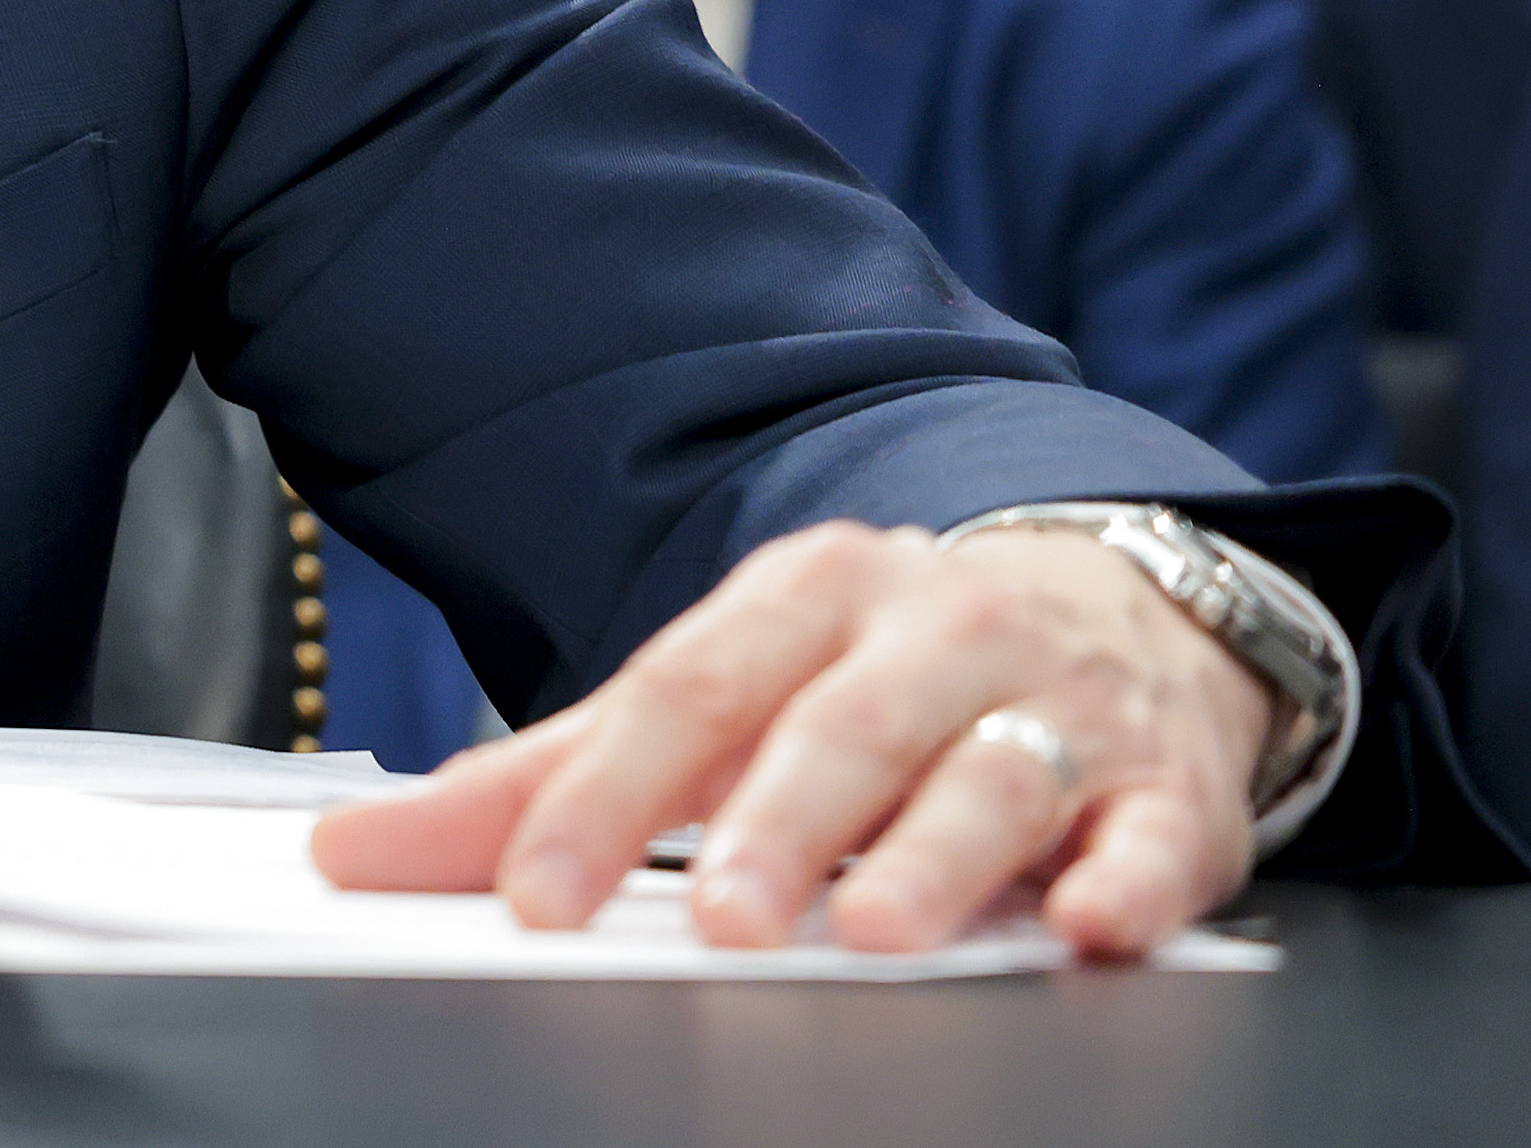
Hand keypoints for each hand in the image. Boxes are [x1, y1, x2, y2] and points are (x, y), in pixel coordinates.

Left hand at [308, 518, 1277, 957]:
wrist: (1132, 607)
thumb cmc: (885, 666)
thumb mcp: (725, 693)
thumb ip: (554, 775)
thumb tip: (359, 849)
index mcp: (802, 596)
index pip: (684, 692)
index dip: (603, 795)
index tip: (535, 893)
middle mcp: (931, 629)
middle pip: (839, 724)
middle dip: (776, 823)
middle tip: (718, 917)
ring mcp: (1058, 702)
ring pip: (990, 772)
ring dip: (932, 856)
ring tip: (873, 935)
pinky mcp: (1172, 784)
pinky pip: (1159, 830)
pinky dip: (1129, 877)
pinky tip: (1088, 922)